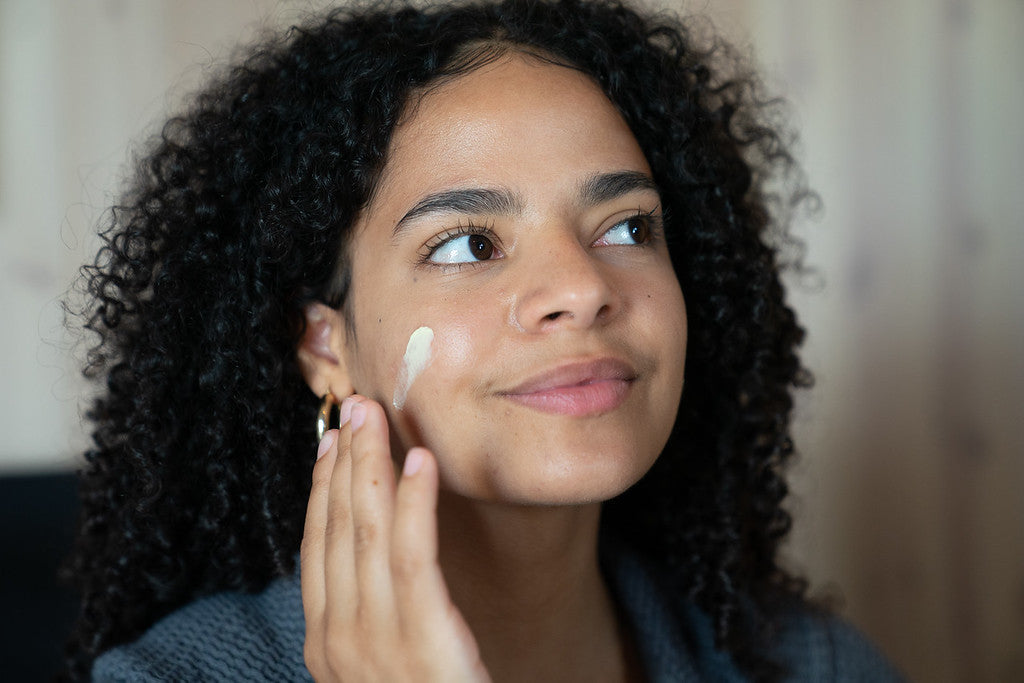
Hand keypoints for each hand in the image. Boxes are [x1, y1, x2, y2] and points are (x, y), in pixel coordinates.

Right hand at [301, 396, 490, 681]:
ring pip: (366, 534)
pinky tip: (419, 463)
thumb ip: (370, 617)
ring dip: (371, 467)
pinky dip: (413, 504)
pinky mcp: (423, 640)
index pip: (317, 548)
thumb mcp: (383, 666)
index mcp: (324, 645)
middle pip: (336, 531)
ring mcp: (375, 643)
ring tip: (381, 418)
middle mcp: (337, 641)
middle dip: (344, 463)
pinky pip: (412, 557)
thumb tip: (366, 559)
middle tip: (355, 407)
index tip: (331, 442)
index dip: (323, 489)